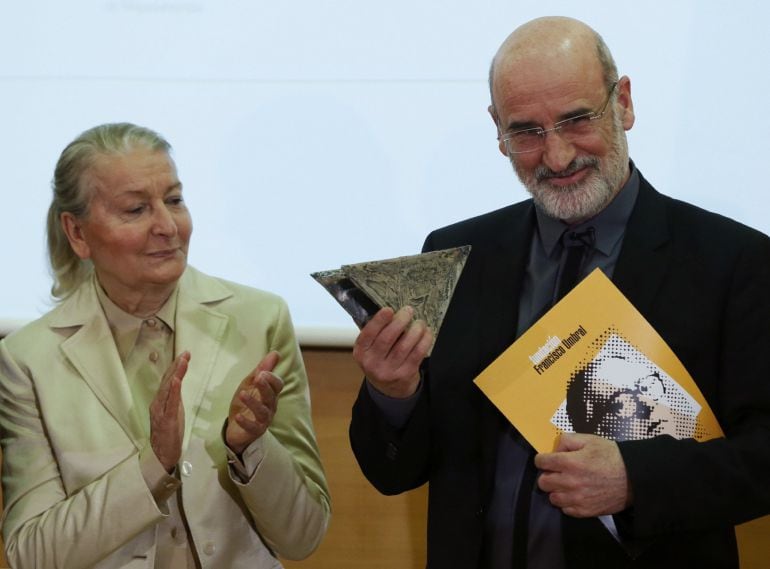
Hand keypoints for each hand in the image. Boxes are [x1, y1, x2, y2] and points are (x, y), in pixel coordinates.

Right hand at [150, 351, 189, 472]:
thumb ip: (174, 398)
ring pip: (168, 389)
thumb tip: (179, 383)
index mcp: (160, 401)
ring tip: (182, 361)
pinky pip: (170, 403)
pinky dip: (173, 391)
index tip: (184, 355)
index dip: (175, 367)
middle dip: (176, 366)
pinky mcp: (166, 420)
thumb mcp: (174, 412)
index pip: (168, 381)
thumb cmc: (168, 434)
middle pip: (167, 381)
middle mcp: (158, 403)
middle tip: (185, 353)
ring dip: (176, 374)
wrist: (161, 454)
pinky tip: (177, 380)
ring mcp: (161, 411)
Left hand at [225, 351, 283, 453]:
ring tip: (241, 394)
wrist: (235, 428)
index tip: (262, 372)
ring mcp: (263, 420)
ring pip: (262, 411)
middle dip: (265, 387)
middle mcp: (270, 407)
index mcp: (270, 394)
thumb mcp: (250, 384)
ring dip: (253, 402)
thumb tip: (276, 353)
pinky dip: (246, 421)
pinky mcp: (254, 431)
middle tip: (257, 378)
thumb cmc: (245, 404)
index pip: (277, 385)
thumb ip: (262, 370)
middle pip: (271, 396)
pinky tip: (238, 416)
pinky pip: (252, 427)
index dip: (271, 379)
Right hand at [353, 306, 432, 398]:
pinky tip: (426, 332)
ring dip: (415, 330)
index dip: (378, 321)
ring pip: (404, 346)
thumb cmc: (380, 360)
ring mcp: (389, 371)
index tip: (388, 310)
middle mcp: (372, 363)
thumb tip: (388, 310)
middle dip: (400, 322)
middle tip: (408, 311)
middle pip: (387, 339)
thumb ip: (375, 332)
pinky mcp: (406, 374)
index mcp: (361, 353)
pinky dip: (424, 340)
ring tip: (420, 322)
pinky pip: (417, 353)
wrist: (389, 389)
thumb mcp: (370, 349)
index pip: (367, 334)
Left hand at [534, 433, 632, 517]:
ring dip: (557, 490)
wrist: (634, 477)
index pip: (541, 462)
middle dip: (548, 475)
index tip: (547, 460)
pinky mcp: (585, 511)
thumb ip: (567, 440)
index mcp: (570, 462)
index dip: (542, 459)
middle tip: (558, 472)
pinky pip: (565, 509)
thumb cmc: (612, 456)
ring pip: (552, 497)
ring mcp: (577, 499)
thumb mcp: (589, 439)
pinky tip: (576, 494)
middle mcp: (570, 482)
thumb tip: (554, 450)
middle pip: (543, 482)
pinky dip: (567, 502)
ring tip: (567, 484)